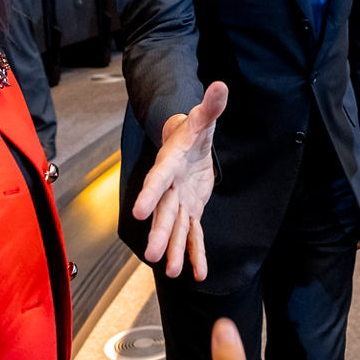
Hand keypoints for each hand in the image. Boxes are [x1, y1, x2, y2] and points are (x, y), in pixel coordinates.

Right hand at [132, 82, 228, 279]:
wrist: (186, 143)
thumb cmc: (193, 129)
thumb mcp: (204, 117)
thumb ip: (211, 105)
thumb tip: (221, 86)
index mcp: (169, 164)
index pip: (157, 179)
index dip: (148, 194)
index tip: (138, 212)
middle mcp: (169, 187)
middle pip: (163, 212)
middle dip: (159, 233)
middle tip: (152, 256)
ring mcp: (179, 201)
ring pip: (175, 229)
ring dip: (174, 250)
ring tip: (172, 273)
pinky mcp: (191, 210)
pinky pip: (194, 235)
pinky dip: (196, 253)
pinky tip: (199, 274)